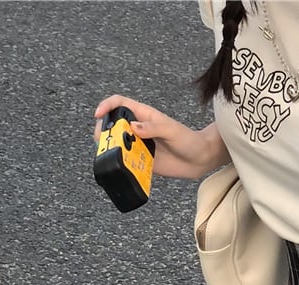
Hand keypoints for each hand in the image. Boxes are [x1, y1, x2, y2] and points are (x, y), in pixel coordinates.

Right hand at [93, 94, 220, 179]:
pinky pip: (127, 161)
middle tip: (103, 140)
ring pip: (117, 143)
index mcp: (144, 115)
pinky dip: (120, 164)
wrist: (200, 160)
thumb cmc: (189, 140)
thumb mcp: (172, 131)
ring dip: (110, 148)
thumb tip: (133, 127)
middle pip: (113, 124)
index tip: (98, 115)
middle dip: (104, 130)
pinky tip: (120, 167)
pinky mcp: (143, 160)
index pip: (119, 103)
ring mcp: (140, 145)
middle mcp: (138, 128)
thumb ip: (153, 128)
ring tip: (110, 154)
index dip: (106, 106)